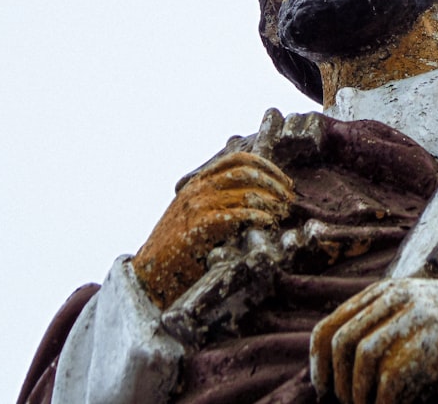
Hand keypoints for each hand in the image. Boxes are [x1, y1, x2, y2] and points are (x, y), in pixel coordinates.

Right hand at [133, 151, 294, 307]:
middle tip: (289, 201)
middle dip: (274, 184)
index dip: (267, 167)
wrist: (148, 277)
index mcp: (198, 183)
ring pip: (246, 191)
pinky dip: (258, 217)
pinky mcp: (199, 227)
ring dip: (271, 202)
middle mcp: (198, 189)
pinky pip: (238, 214)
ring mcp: (198, 206)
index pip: (238, 160)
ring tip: (282, 214)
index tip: (284, 182)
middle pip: (247, 172)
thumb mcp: (195, 217)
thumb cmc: (177, 251)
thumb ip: (218, 204)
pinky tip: (268, 225)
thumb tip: (258, 199)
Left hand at [310, 278, 437, 403]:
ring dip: (359, 396)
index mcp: (388, 291)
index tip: (321, 391)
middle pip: (339, 342)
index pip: (329, 325)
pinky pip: (391, 379)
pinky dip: (384, 403)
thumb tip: (343, 366)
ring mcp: (417, 315)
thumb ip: (388, 327)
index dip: (317, 363)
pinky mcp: (435, 340)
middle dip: (335, 383)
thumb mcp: (422, 317)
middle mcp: (397, 297)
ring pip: (361, 360)